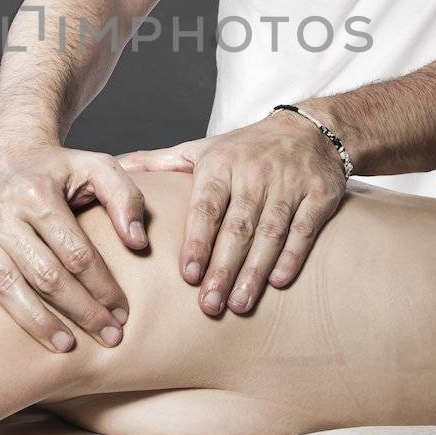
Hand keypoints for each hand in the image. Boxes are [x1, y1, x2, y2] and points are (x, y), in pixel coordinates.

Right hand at [0, 142, 147, 352]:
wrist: (7, 154)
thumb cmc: (59, 171)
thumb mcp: (99, 168)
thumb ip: (126, 198)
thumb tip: (137, 242)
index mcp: (38, 193)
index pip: (77, 253)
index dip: (103, 287)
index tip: (123, 312)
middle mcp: (2, 210)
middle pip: (45, 274)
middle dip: (80, 311)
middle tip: (108, 337)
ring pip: (6, 283)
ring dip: (36, 320)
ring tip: (64, 346)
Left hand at [115, 111, 345, 315]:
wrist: (310, 129)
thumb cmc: (247, 148)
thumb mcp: (203, 148)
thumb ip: (160, 162)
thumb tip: (117, 165)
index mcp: (221, 165)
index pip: (206, 206)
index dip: (197, 241)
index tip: (187, 275)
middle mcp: (254, 174)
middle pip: (237, 227)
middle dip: (222, 268)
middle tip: (208, 305)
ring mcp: (289, 184)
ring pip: (270, 233)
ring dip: (254, 271)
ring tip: (239, 305)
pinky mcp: (319, 195)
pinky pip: (304, 230)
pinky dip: (292, 257)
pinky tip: (278, 282)